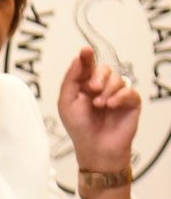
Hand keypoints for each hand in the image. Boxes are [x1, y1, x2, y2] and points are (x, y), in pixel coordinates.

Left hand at [57, 46, 141, 172]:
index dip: (87, 57)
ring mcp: (117, 94)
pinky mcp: (131, 103)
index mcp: (85, 86)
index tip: (85, 51)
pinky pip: (130, 91)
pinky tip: (111, 106)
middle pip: (105, 69)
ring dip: (107, 91)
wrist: (95, 147)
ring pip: (118, 79)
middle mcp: (102, 88)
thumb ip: (71, 79)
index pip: (87, 66)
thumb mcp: (66, 102)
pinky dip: (119, 97)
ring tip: (99, 106)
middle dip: (98, 76)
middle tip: (92, 89)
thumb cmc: (80, 127)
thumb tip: (79, 58)